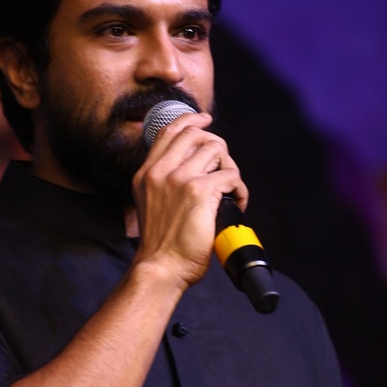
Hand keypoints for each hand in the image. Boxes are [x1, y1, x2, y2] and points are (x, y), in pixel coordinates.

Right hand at [132, 113, 248, 289]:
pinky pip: (231, 176)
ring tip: (231, 191)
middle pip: (196, 134)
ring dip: (230, 168)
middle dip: (217, 147)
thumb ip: (163, 182)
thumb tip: (193, 167)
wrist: (160, 267)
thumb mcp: (150, 204)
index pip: (168, 131)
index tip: (205, 119)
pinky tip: (237, 203)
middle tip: (224, 168)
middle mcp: (160, 171)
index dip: (190, 119)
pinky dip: (240, 190)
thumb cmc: (161, 245)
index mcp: (146, 173)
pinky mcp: (200, 191)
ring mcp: (179, 179)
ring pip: (217, 150)